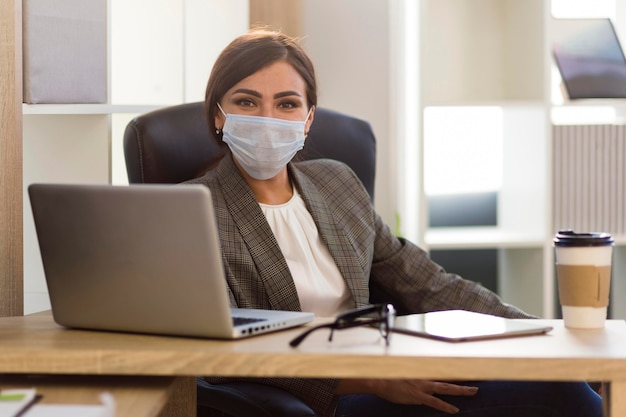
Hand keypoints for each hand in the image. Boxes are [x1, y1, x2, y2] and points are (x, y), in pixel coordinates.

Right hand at [337, 379, 478, 413]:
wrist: (378, 380)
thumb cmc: (387, 378)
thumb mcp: (402, 375)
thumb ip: (413, 378)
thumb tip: (418, 381)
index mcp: (421, 373)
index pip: (441, 372)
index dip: (454, 372)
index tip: (466, 371)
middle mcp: (424, 377)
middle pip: (447, 378)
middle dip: (462, 381)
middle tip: (476, 383)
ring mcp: (422, 386)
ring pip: (445, 387)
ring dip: (460, 390)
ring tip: (473, 392)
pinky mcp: (418, 396)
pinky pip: (435, 401)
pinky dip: (445, 406)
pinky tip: (455, 409)